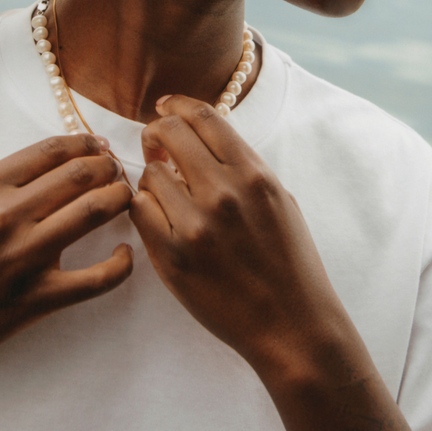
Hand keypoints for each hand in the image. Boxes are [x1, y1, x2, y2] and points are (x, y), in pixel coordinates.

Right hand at [0, 134, 132, 378]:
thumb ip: (0, 184)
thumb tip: (55, 163)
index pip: (52, 150)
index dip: (87, 143)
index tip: (102, 148)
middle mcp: (4, 215)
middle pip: (81, 173)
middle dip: (109, 168)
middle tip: (118, 173)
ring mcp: (21, 258)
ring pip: (94, 211)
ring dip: (119, 199)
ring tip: (124, 199)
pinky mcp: (34, 300)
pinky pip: (97, 279)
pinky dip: (120, 264)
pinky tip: (124, 255)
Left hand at [129, 96, 340, 377]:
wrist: (292, 325)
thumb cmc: (289, 261)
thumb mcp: (277, 199)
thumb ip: (240, 165)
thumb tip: (199, 136)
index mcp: (253, 173)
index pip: (203, 116)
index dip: (177, 105)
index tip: (166, 108)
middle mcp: (223, 192)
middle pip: (168, 134)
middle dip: (156, 134)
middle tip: (155, 146)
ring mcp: (195, 225)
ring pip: (149, 174)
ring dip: (152, 178)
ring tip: (166, 194)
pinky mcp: (172, 257)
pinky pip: (139, 211)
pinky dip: (144, 209)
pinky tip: (159, 217)